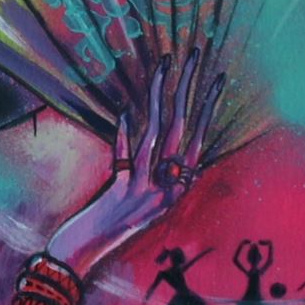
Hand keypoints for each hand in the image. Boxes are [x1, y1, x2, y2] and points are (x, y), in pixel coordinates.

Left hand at [47, 48, 219, 274]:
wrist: (87, 248)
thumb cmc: (115, 223)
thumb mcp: (149, 201)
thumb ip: (169, 179)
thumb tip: (186, 158)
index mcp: (177, 185)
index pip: (200, 137)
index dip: (209, 108)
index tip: (217, 79)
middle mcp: (167, 185)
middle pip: (182, 127)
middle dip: (189, 88)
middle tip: (196, 56)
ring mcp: (146, 187)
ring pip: (157, 135)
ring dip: (159, 99)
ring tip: (164, 68)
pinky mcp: (123, 191)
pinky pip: (126, 158)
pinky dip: (125, 137)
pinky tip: (127, 114)